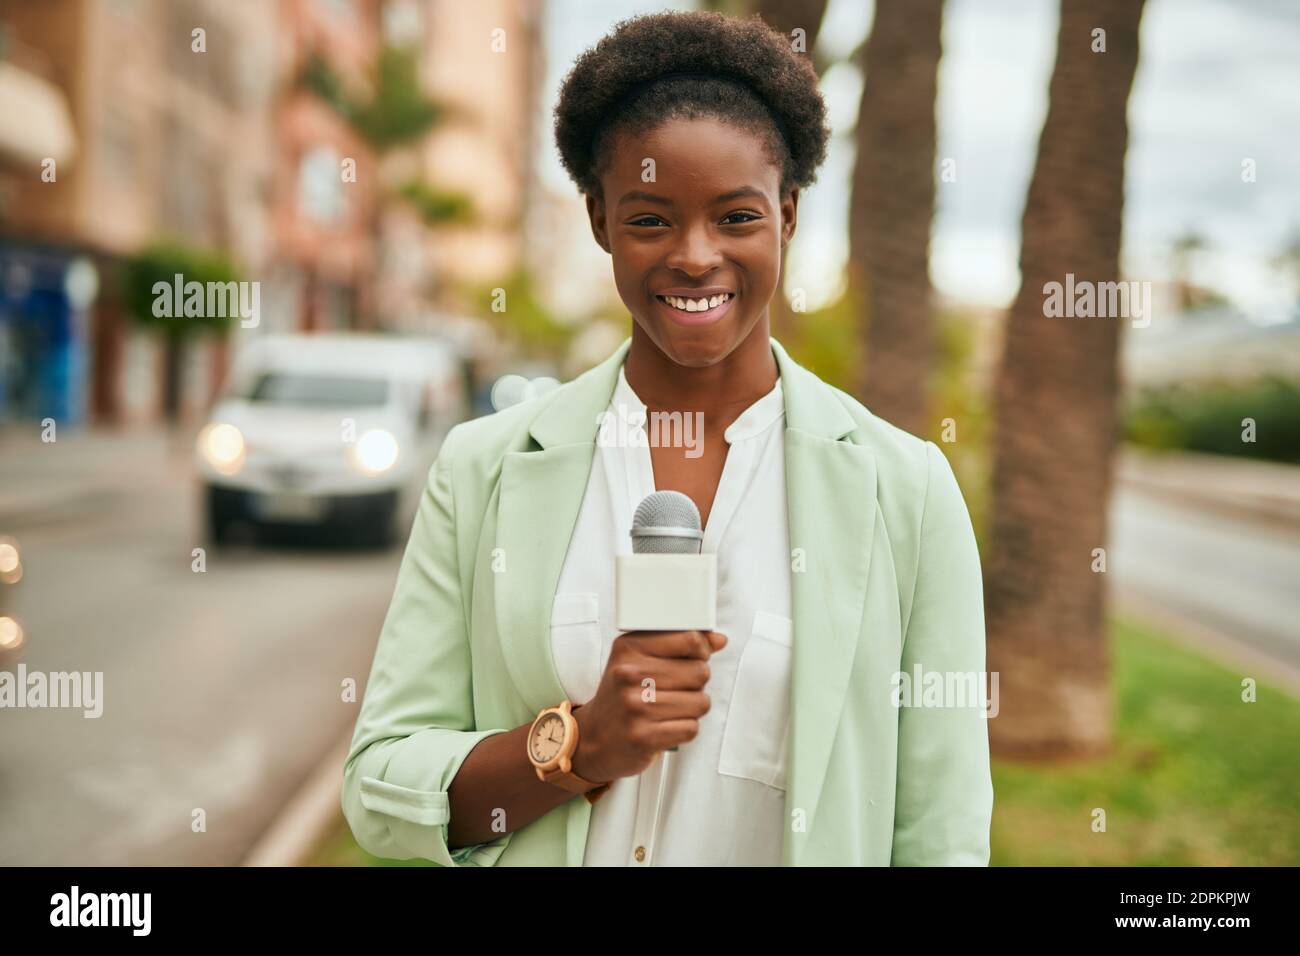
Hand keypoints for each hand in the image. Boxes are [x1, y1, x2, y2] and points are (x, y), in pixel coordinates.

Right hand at [571, 629, 725, 783]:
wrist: (592, 738)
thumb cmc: (621, 695)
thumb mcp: (637, 660)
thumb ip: (679, 644)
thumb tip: (719, 639)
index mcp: (628, 648)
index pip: (690, 639)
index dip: (702, 650)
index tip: (695, 657)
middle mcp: (628, 675)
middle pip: (700, 672)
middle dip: (696, 683)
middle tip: (676, 689)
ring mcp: (635, 707)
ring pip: (700, 702)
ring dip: (692, 708)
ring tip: (671, 708)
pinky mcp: (643, 737)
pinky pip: (691, 728)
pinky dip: (685, 729)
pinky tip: (666, 726)